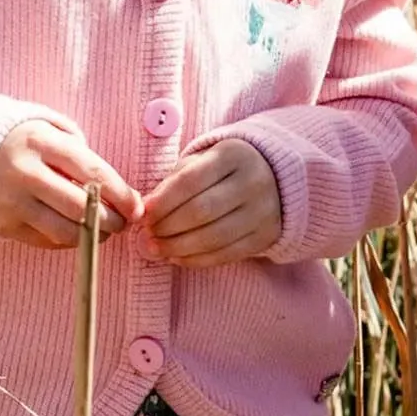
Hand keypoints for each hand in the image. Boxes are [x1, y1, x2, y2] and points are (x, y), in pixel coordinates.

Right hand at [0, 120, 141, 248]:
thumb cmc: (39, 150)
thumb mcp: (63, 144)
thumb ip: (96, 169)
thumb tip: (133, 203)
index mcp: (43, 143)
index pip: (94, 174)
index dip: (122, 196)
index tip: (137, 210)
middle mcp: (23, 171)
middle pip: (81, 207)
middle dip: (111, 221)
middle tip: (122, 224)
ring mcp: (10, 199)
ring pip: (65, 231)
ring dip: (93, 236)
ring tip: (104, 230)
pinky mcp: (3, 222)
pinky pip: (47, 241)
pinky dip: (70, 241)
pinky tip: (78, 232)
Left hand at [142, 140, 282, 266]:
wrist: (273, 180)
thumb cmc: (222, 172)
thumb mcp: (200, 163)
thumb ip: (171, 184)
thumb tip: (144, 215)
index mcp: (233, 155)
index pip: (190, 181)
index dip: (162, 201)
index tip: (143, 214)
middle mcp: (254, 181)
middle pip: (201, 211)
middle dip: (167, 227)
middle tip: (146, 235)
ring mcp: (264, 211)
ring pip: (214, 237)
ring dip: (178, 247)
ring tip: (157, 248)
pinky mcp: (267, 236)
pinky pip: (227, 254)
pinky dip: (197, 259)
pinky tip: (177, 257)